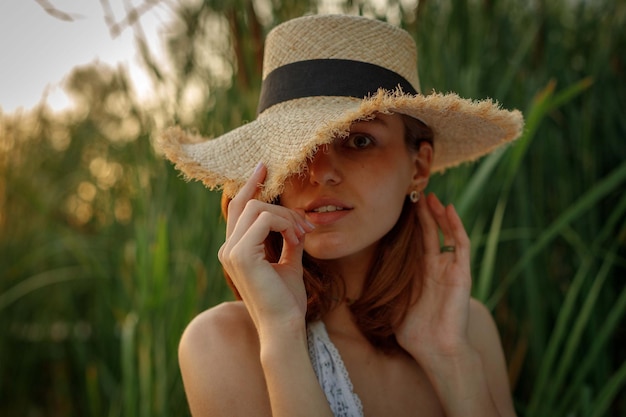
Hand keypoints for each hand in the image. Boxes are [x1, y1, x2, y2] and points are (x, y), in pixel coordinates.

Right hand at [218, 164, 314, 333]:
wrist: (285, 326)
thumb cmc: (286, 300)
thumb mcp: (289, 263)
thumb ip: (289, 241)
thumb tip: (297, 224)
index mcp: (235, 250)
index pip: (238, 210)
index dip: (249, 186)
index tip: (263, 168)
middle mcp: (227, 249)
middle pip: (246, 204)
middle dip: (274, 199)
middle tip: (299, 213)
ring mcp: (231, 252)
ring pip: (258, 209)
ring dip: (286, 217)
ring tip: (302, 234)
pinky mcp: (241, 256)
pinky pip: (264, 220)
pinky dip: (285, 224)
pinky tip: (297, 239)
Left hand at [396, 192, 472, 360]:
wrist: (436, 350)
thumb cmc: (414, 333)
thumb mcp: (391, 306)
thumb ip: (381, 293)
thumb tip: (351, 293)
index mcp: (420, 274)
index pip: (414, 243)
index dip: (409, 226)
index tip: (397, 208)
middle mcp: (436, 268)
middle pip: (430, 233)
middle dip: (422, 214)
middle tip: (412, 193)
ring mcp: (450, 269)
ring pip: (446, 234)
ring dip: (438, 214)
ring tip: (428, 196)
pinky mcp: (462, 272)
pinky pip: (461, 244)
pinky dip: (456, 225)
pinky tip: (448, 209)